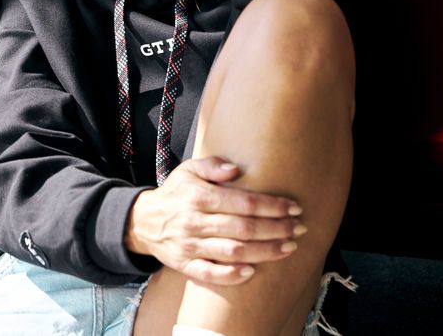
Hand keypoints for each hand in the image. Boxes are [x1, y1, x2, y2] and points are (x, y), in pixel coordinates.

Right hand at [124, 157, 305, 285]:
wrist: (142, 221)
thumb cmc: (176, 193)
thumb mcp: (188, 170)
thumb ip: (211, 166)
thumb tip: (235, 169)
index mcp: (197, 196)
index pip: (243, 202)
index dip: (272, 206)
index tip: (294, 208)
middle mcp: (194, 221)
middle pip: (244, 229)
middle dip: (277, 229)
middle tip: (299, 229)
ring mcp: (189, 245)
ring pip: (233, 252)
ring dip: (265, 252)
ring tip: (288, 248)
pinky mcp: (184, 264)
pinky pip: (210, 274)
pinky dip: (232, 275)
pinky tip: (252, 271)